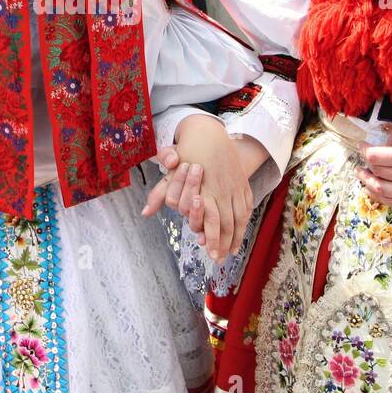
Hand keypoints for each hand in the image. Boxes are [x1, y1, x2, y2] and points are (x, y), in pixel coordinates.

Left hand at [143, 115, 254, 262]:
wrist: (210, 132)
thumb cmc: (188, 153)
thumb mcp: (171, 172)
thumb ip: (160, 194)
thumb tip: (145, 213)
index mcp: (206, 188)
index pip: (212, 220)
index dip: (212, 238)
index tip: (209, 253)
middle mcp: (223, 189)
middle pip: (227, 223)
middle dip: (224, 244)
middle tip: (220, 260)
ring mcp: (235, 187)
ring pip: (240, 217)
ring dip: (236, 237)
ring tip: (231, 252)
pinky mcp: (242, 184)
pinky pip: (247, 207)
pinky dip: (244, 223)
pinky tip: (240, 233)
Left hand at [356, 128, 391, 213]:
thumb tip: (383, 136)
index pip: (376, 156)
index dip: (365, 150)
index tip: (362, 145)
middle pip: (377, 172)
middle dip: (366, 164)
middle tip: (362, 159)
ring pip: (381, 190)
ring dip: (367, 182)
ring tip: (362, 175)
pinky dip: (380, 197)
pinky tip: (374, 190)